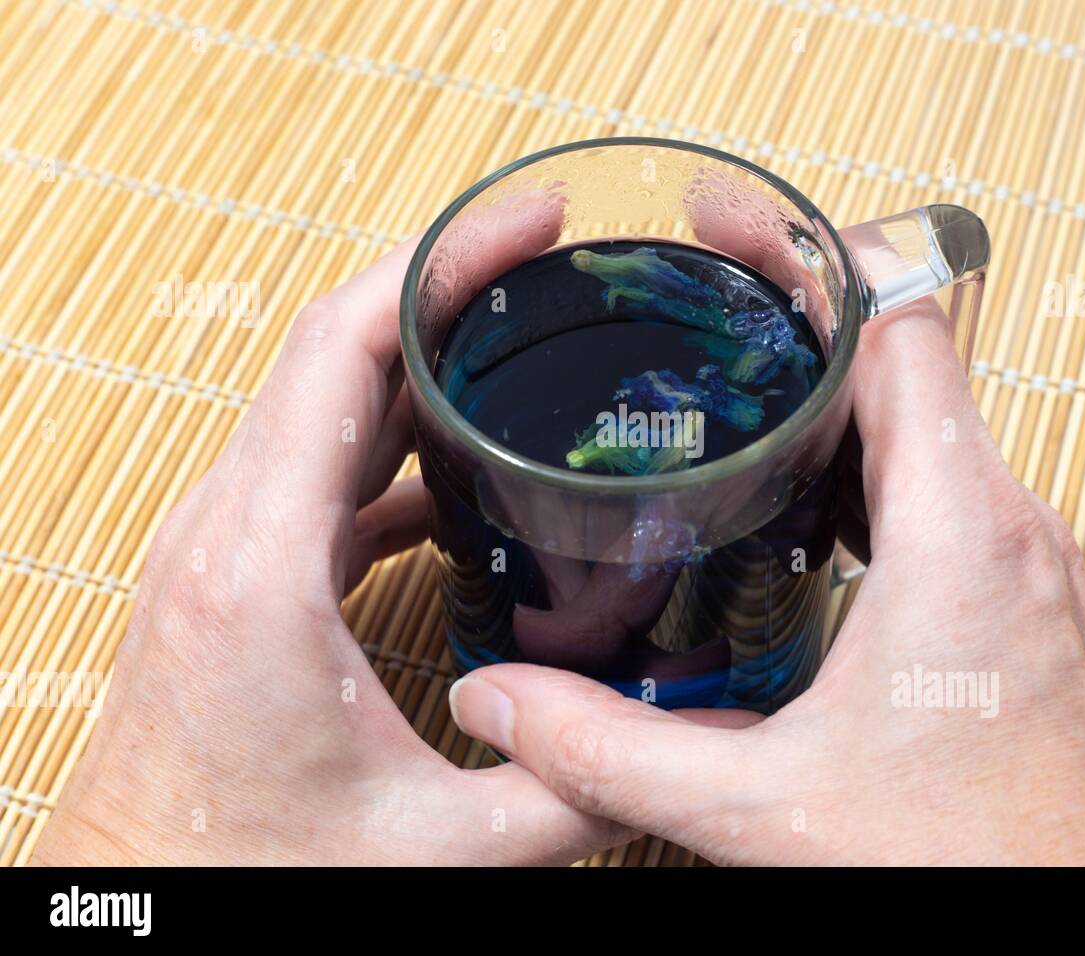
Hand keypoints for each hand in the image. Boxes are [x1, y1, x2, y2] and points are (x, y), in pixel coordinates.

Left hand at [33, 234, 627, 865]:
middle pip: (333, 348)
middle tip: (553, 258)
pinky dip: (387, 435)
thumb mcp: (435, 852)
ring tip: (518, 332)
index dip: (435, 265)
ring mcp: (217, 542)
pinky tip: (462, 464)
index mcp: (264, 567)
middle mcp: (225, 530)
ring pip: (319, 399)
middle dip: (443, 283)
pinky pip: (314, 464)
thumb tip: (686, 752)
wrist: (137, 905)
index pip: (341, 351)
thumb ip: (571, 794)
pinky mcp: (230, 568)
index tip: (528, 227)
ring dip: (414, 352)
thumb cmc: (246, 876)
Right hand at [446, 267, 1084, 865]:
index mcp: (960, 529)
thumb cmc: (971, 865)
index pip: (900, 325)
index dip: (806, 254)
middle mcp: (1007, 522)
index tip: (719, 223)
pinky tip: (792, 499)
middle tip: (695, 293)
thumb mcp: (766, 805)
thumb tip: (498, 702)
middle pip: (906, 356)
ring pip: (924, 421)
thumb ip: (615, 751)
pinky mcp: (1016, 597)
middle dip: (798, 308)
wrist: (1083, 926)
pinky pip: (939, 484)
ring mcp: (1021, 558)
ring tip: (727, 379)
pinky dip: (863, 460)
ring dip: (833, 388)